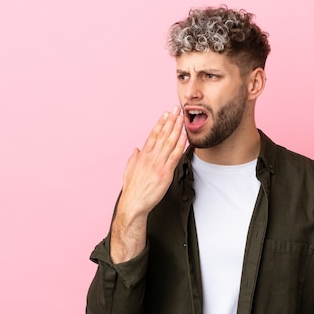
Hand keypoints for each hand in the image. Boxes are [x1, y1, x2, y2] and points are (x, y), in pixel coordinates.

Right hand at [110, 107, 186, 262]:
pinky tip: (185, 137)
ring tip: (182, 118)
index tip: (165, 114)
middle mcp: (150, 157)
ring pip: (169, 143)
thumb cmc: (132, 190)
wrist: (133, 204)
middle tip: (177, 110)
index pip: (153, 135)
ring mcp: (158, 164)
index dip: (160, 123)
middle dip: (171, 121)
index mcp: (142, 156)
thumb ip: (133, 159)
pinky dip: (180, 146)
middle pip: (162, 135)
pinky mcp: (165, 173)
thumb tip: (136, 150)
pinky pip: (175, 157)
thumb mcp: (129, 171)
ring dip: (177, 129)